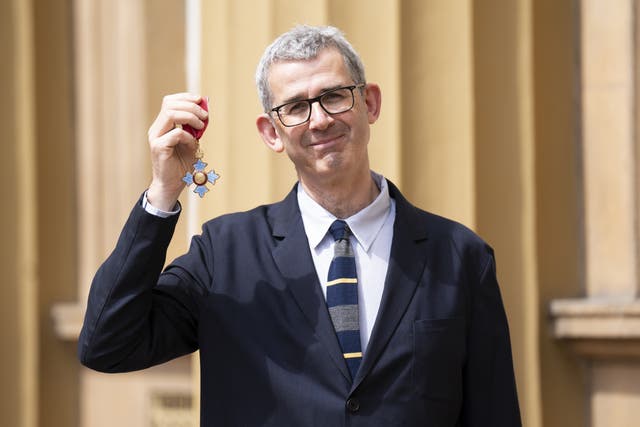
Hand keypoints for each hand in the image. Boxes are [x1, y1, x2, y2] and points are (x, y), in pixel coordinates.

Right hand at [146, 93, 208, 210]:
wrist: (172, 185)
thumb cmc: (182, 165)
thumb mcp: (193, 142)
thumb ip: (196, 128)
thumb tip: (205, 112)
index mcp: (162, 125)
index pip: (169, 101)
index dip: (185, 97)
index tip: (200, 99)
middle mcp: (156, 129)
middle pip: (169, 104)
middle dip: (191, 106)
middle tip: (205, 115)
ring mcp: (156, 137)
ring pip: (170, 114)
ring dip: (190, 116)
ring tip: (201, 125)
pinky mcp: (158, 147)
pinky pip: (176, 133)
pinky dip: (188, 136)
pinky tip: (194, 144)